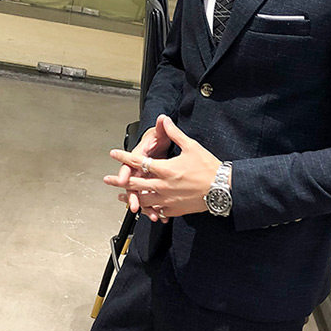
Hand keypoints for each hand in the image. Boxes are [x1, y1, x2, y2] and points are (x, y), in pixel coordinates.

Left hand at [105, 116, 221, 220]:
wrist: (222, 188)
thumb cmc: (208, 167)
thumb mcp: (191, 146)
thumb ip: (174, 133)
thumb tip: (165, 120)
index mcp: (166, 169)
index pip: (139, 162)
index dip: (124, 157)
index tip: (114, 154)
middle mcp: (163, 185)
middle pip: (135, 184)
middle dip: (119, 182)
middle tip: (107, 180)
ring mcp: (168, 199)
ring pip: (143, 200)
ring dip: (130, 197)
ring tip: (121, 197)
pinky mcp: (174, 209)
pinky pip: (157, 210)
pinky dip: (148, 209)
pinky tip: (144, 208)